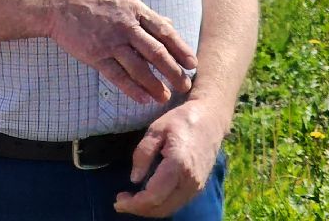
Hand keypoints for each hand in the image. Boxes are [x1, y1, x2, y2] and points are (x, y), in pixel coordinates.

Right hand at [46, 0, 195, 103]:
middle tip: (185, 85)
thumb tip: (169, 23)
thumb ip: (145, 15)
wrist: (57, 5)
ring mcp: (110, 42)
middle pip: (156, 52)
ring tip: (166, 97)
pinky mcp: (95, 55)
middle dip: (173, 71)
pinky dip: (132, 88)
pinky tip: (143, 98)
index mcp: (134, 9)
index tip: (192, 63)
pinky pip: (117, 75)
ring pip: (139, 67)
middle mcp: (125, 26)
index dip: (180, 48)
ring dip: (155, 84)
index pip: (164, 31)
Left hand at [113, 100, 223, 215]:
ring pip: (170, 208)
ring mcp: (197, 187)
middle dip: (139, 209)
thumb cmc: (181, 120)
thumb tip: (134, 179)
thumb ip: (143, 153)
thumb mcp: (156, 129)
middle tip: (120, 202)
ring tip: (131, 200)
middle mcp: (190, 181)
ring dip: (149, 210)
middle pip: (162, 208)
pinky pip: (177, 203)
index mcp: (178, 165)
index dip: (134, 203)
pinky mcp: (199, 187)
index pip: (154, 196)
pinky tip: (148, 197)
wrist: (210, 119)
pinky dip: (161, 205)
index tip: (118, 201)